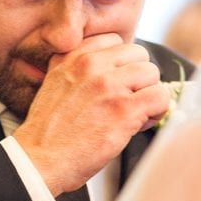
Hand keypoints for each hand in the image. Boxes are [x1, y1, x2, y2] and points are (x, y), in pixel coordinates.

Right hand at [14, 33, 170, 194]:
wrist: (40, 160)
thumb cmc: (48, 132)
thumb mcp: (54, 83)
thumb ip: (77, 67)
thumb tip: (110, 68)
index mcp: (74, 57)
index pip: (115, 41)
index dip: (121, 64)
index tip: (115, 83)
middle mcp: (92, 66)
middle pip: (139, 55)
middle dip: (138, 79)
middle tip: (127, 101)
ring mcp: (109, 86)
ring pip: (152, 74)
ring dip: (148, 95)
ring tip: (133, 115)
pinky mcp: (124, 109)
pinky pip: (160, 97)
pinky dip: (157, 112)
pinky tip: (140, 124)